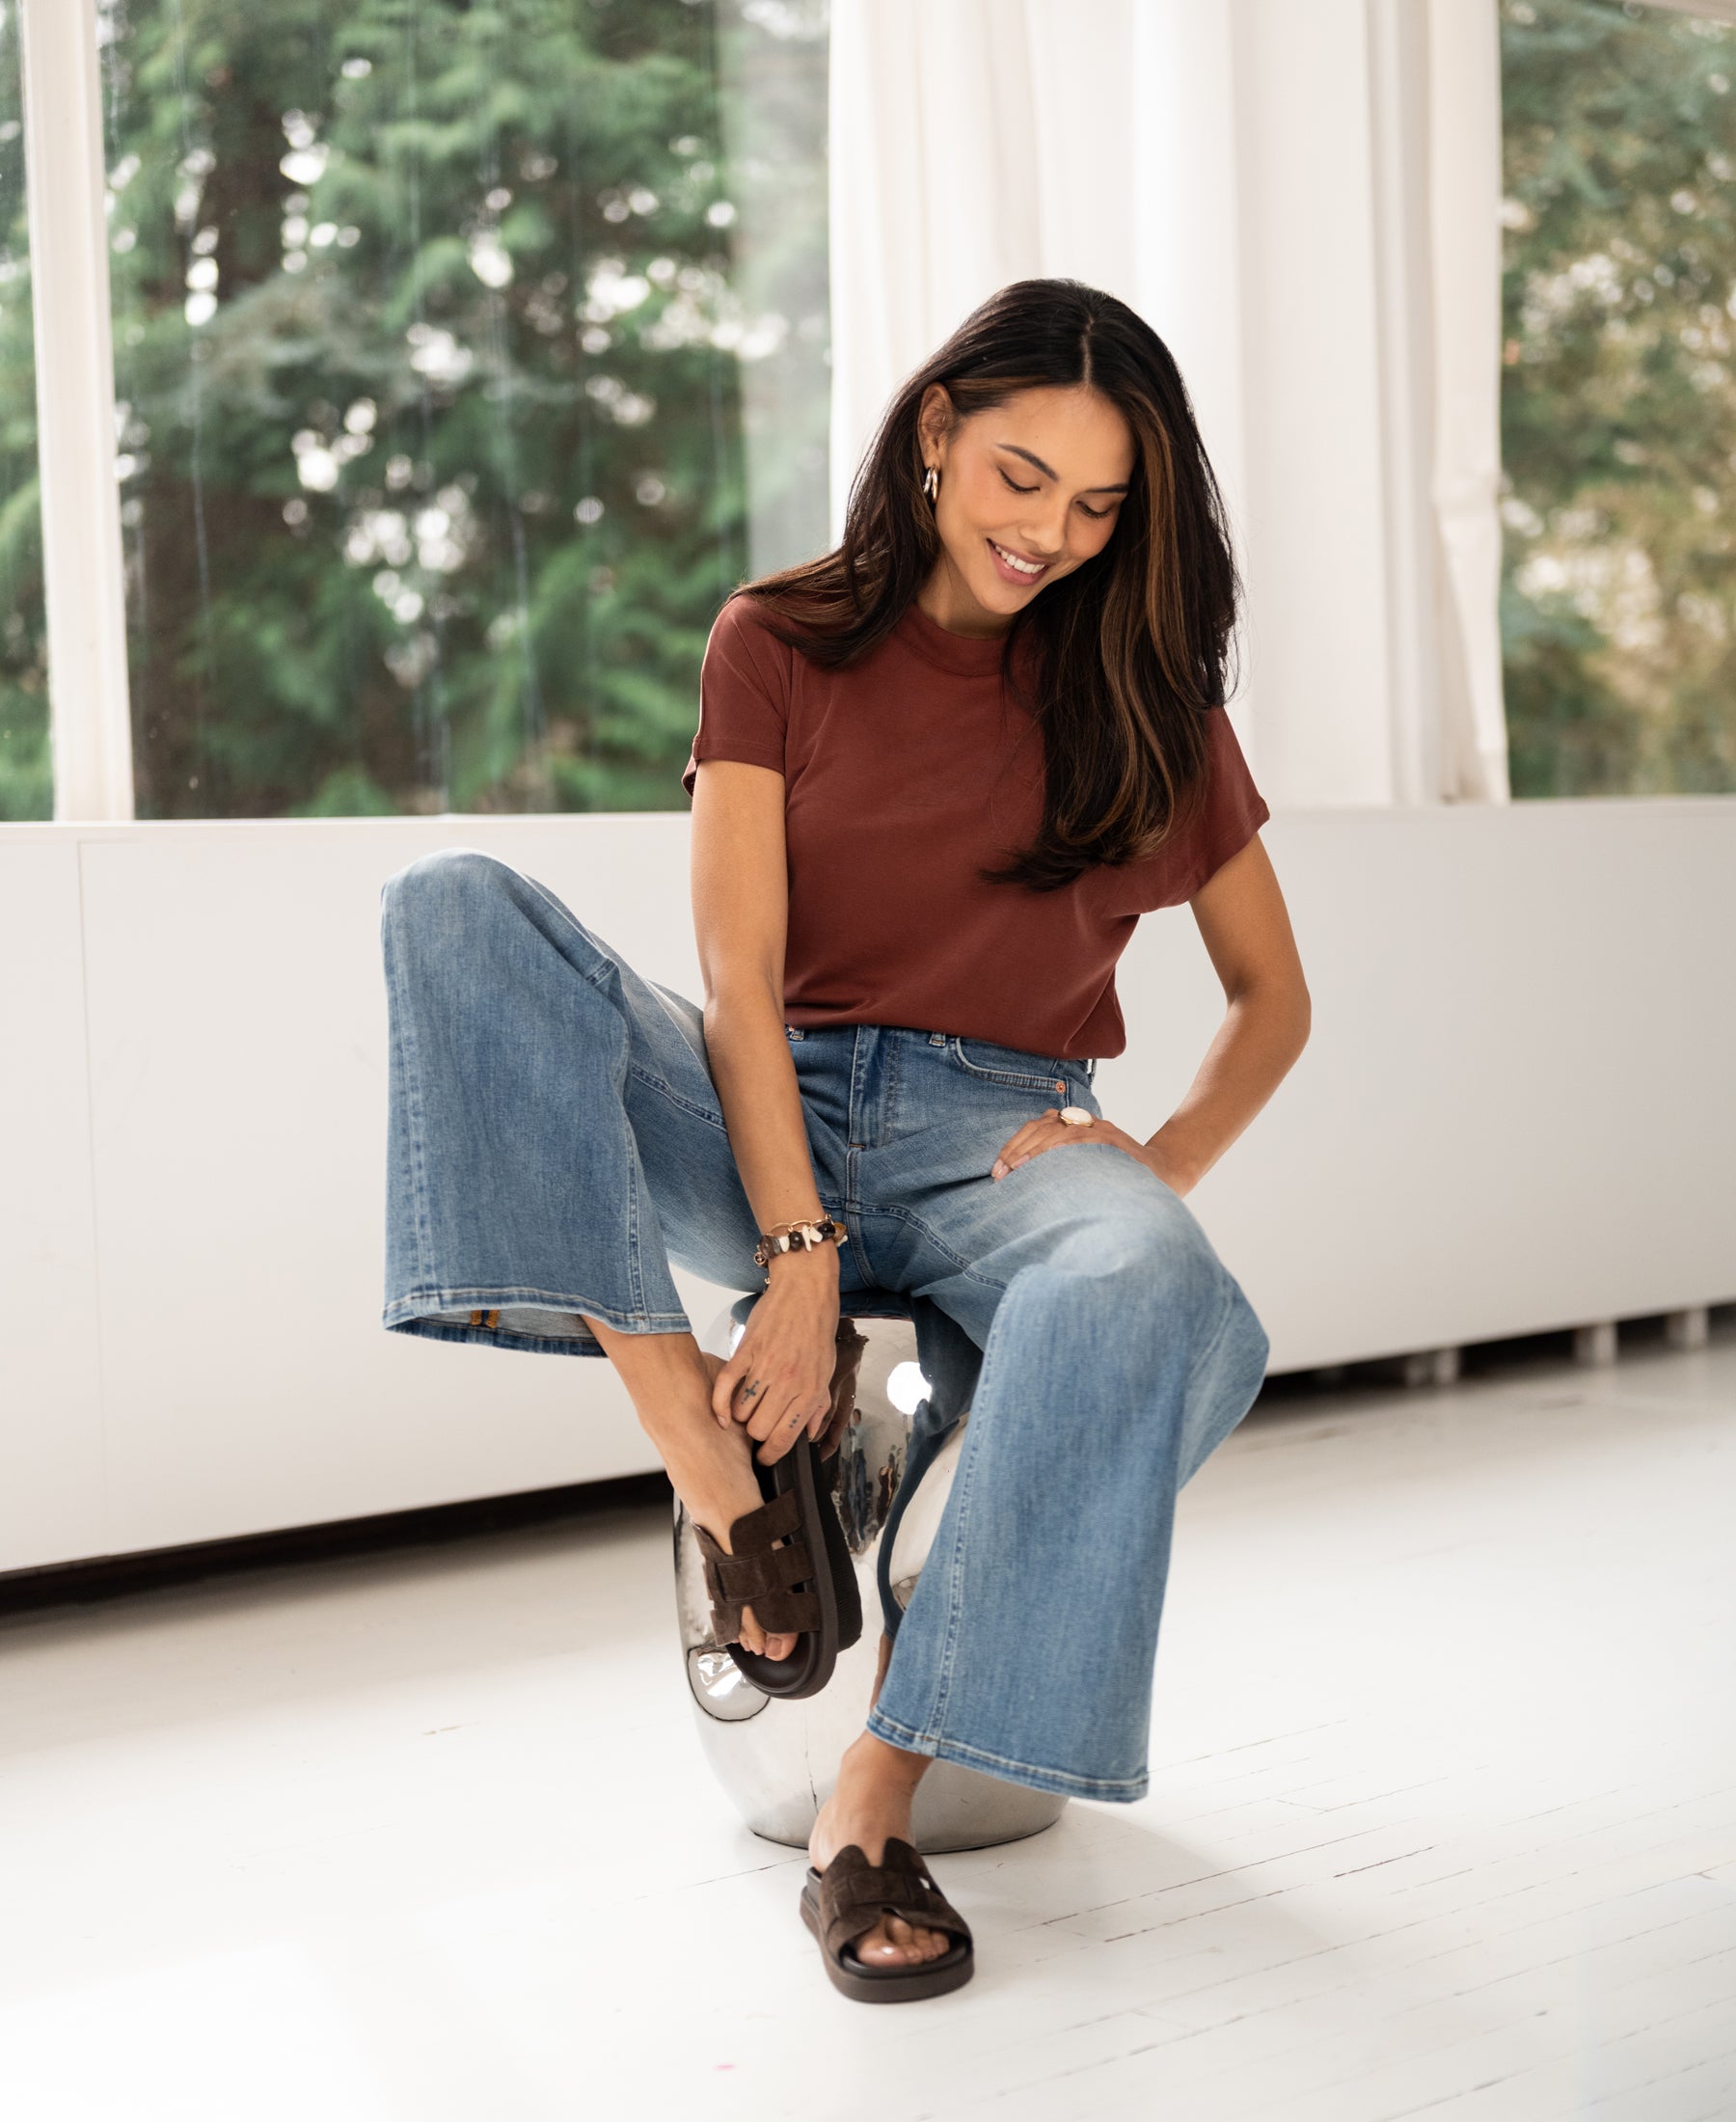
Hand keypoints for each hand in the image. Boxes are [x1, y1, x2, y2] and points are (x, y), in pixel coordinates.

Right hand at [711, 1247, 839, 1463]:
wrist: (806, 1291)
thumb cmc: (817, 1330)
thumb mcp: (826, 1371)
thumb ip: (818, 1405)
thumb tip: (810, 1434)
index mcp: (810, 1391)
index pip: (784, 1439)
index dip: (771, 1455)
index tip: (765, 1457)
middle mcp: (788, 1383)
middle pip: (758, 1430)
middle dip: (755, 1435)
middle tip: (757, 1426)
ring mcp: (765, 1366)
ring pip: (741, 1412)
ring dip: (741, 1417)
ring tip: (747, 1409)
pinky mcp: (746, 1351)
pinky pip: (725, 1386)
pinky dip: (719, 1405)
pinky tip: (722, 1414)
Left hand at [989, 1109, 1192, 1194]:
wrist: (1168, 1174)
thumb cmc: (1124, 1179)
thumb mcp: (1088, 1171)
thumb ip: (1062, 1171)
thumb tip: (1026, 1189)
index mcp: (1077, 1128)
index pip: (1037, 1128)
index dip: (1014, 1147)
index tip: (998, 1170)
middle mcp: (1086, 1123)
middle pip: (1041, 1126)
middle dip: (1016, 1149)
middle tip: (1000, 1174)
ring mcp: (1099, 1129)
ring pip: (1057, 1130)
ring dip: (1032, 1150)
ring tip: (1015, 1170)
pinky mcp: (1112, 1139)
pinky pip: (1080, 1139)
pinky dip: (1059, 1149)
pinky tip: (1043, 1164)